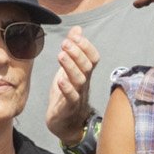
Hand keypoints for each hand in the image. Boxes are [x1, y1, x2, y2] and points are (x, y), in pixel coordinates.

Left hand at [45, 28, 100, 144]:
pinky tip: (60, 79)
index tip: (74, 35)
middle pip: (87, 66)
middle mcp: (84, 83)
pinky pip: (71, 98)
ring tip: (61, 55)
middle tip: (65, 43)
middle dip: (77, 53)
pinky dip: (67, 88)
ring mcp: (78, 96)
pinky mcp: (68, 108)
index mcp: (85, 73)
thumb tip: (77, 29)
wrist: (65, 124)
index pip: (93, 57)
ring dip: (71, 66)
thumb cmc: (67, 94)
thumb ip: (73, 50)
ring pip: (80, 80)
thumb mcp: (68, 69)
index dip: (86, 46)